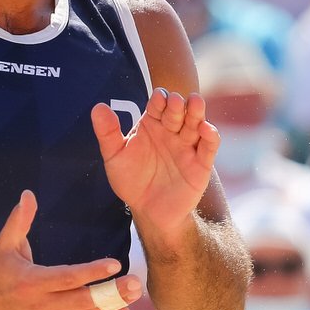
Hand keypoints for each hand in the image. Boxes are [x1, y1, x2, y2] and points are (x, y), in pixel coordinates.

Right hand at [0, 191, 142, 309]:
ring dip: (112, 307)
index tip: (115, 264)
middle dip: (111, 292)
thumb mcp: (5, 243)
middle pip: (83, 300)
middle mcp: (41, 304)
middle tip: (135, 283)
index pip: (67, 278)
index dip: (92, 272)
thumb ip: (19, 219)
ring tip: (134, 297)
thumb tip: (28, 194)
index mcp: (32, 281)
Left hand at [91, 88, 219, 244]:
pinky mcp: (200, 164)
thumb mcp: (114, 156)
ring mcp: (187, 146)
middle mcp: (172, 131)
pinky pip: (209, 146)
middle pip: (179, 111)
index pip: (158, 105)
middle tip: (175, 102)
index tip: (158, 98)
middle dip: (178, 104)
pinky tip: (206, 129)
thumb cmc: (131, 180)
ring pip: (196, 123)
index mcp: (152, 124)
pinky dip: (211, 136)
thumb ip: (107, 132)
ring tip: (195, 102)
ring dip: (197, 112)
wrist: (148, 211)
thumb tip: (98, 107)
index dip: (160, 99)